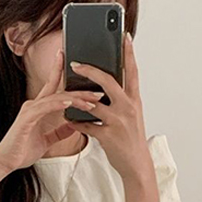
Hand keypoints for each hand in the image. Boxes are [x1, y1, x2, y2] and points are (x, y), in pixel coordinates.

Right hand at [0, 49, 103, 178]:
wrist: (7, 162)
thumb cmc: (23, 151)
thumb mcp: (48, 141)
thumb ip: (60, 132)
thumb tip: (74, 125)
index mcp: (39, 109)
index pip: (55, 89)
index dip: (64, 75)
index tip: (79, 67)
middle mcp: (34, 105)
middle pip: (60, 91)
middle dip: (80, 90)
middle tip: (98, 90)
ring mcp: (30, 110)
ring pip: (56, 98)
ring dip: (75, 98)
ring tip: (91, 100)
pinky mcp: (27, 118)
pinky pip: (45, 107)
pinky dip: (58, 104)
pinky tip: (69, 102)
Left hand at [66, 33, 153, 182]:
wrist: (136, 165)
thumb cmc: (132, 139)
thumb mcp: (132, 115)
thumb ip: (121, 99)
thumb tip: (106, 85)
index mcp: (134, 100)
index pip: (132, 72)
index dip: (129, 53)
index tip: (125, 36)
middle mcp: (128, 108)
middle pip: (108, 82)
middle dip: (90, 71)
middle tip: (75, 63)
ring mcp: (117, 122)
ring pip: (92, 103)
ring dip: (76, 98)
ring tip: (65, 93)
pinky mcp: (108, 136)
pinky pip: (86, 125)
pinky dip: (75, 122)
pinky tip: (68, 119)